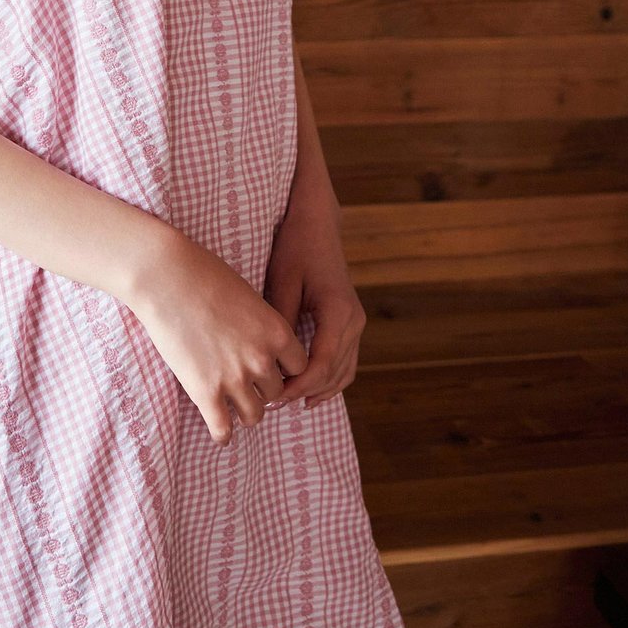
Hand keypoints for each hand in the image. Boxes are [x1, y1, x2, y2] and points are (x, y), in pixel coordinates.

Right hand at [129, 231, 309, 446]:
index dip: (284, 368)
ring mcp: (234, 378)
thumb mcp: (248, 296)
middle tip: (247, 384)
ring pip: (254, 415)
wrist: (167, 277)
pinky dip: (222, 434)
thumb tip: (262, 343)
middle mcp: (262, 359)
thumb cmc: (204, 275)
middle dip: (262, 388)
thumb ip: (261, 325)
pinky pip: (222, 429)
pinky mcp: (205, 391)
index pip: (300, 367)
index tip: (270, 366)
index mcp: (277, 333)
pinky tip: (219, 431)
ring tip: (234, 406)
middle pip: (276, 392)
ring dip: (245, 411)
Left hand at [262, 187, 366, 408]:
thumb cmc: (295, 248)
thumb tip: (272, 361)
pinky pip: (345, 361)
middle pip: (334, 373)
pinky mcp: (350, 322)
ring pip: (344, 372)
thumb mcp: (283, 282)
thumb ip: (282, 323)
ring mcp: (356, 322)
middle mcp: (353, 321)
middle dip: (304, 392)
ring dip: (319, 390)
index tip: (272, 397)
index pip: (320, 365)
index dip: (297, 387)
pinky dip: (329, 380)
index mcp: (338, 312)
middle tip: (271, 404)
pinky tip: (307, 392)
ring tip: (286, 402)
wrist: (316, 223)